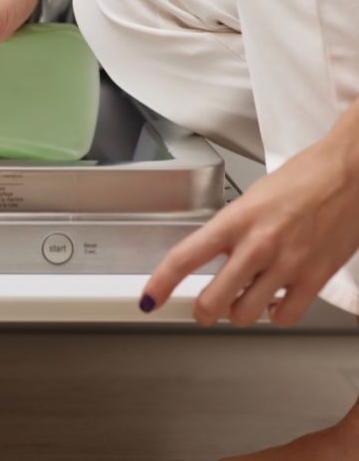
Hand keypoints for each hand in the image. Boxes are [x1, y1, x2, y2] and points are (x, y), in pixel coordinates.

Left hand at [141, 115, 358, 326]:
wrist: (351, 172)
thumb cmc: (304, 179)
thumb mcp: (252, 199)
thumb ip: (230, 231)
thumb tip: (210, 256)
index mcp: (235, 219)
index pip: (184, 258)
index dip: (161, 283)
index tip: (150, 297)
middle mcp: (258, 244)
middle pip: (212, 299)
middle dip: (203, 310)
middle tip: (204, 308)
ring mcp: (287, 264)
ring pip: (245, 313)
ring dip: (239, 312)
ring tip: (243, 300)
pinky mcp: (315, 277)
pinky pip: (285, 316)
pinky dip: (275, 314)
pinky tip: (275, 300)